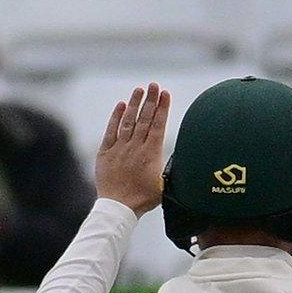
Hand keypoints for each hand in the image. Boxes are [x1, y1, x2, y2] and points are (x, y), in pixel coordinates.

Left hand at [96, 83, 169, 216]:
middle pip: (144, 119)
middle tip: (155, 85)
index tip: (166, 94)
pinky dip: (115, 118)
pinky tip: (121, 105)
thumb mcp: (165, 184)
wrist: (119, 207)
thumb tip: (185, 159)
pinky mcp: (105, 152)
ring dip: (134, 104)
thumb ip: (172, 167)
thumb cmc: (144, 198)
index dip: (162, 108)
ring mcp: (119, 148)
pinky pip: (111, 131)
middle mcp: (135, 147)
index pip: (158, 125)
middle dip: (151, 100)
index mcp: (151, 153)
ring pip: (128, 121)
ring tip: (140, 89)